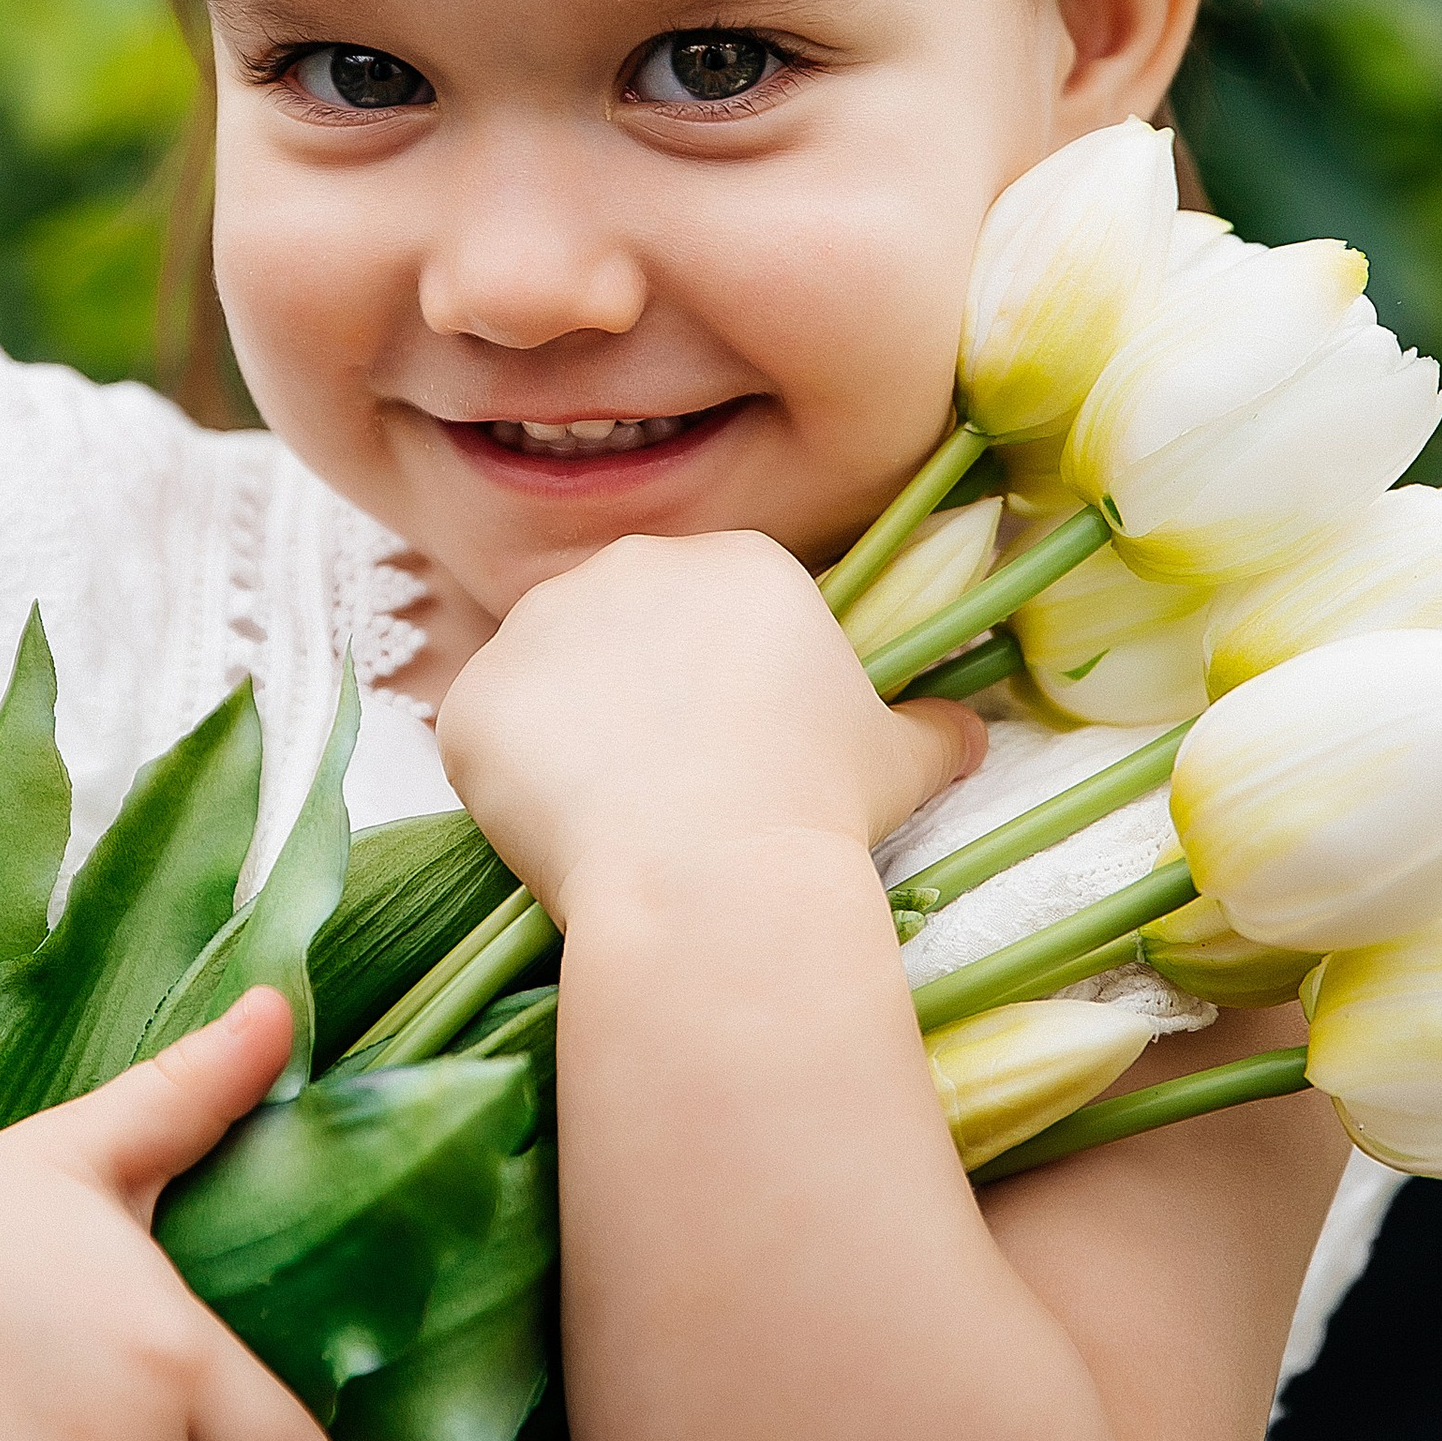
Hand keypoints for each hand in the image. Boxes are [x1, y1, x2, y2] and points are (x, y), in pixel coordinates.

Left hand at [436, 529, 980, 919]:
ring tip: (613, 812)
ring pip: (546, 675)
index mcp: (735, 560)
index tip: (731, 749)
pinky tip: (555, 833)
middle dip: (636, 695)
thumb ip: (934, 729)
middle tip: (668, 783)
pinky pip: (483, 732)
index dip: (716, 685)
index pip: (708, 608)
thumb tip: (970, 732)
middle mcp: (628, 563)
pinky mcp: (471, 694)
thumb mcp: (902, 761)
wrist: (710, 879)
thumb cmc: (818, 811)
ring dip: (568, 731)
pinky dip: (507, 779)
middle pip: (622, 625)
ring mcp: (538, 624)